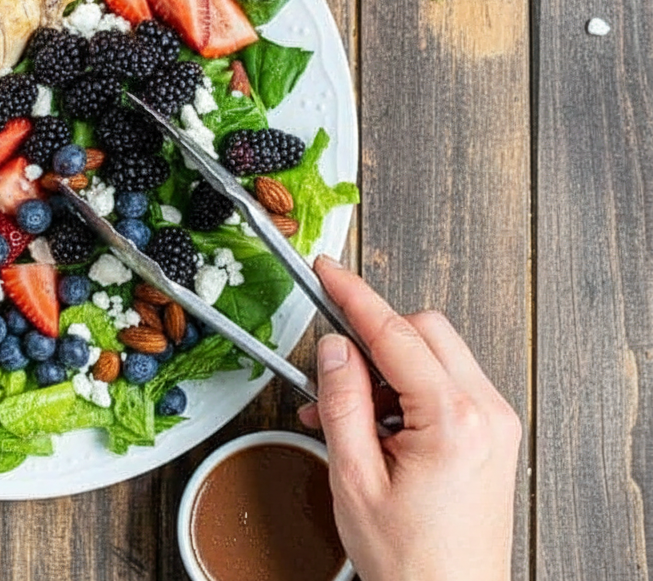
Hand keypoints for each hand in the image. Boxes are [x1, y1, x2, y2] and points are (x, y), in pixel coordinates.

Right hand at [300, 256, 520, 580]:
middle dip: (374, 336)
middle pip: (424, 331)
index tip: (327, 270)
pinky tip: (375, 425)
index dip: (353, 295)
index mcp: (452, 420)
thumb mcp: (354, 478)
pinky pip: (446, 384)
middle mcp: (486, 412)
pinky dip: (407, 390)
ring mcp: (495, 422)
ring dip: (388, 368)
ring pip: (436, 354)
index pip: (394, 333)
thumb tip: (333, 349)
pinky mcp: (493, 434)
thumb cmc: (412, 558)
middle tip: (332, 365)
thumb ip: (342, 403)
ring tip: (348, 415)